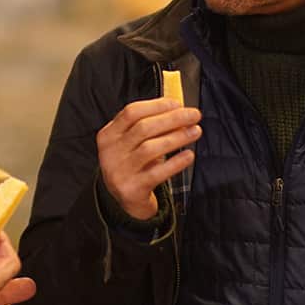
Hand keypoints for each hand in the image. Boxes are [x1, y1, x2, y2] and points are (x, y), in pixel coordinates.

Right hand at [97, 99, 200, 219]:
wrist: (123, 200)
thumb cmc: (131, 164)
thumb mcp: (129, 143)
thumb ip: (146, 125)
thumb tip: (177, 110)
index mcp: (108, 135)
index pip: (131, 112)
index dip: (156, 106)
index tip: (177, 104)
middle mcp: (111, 152)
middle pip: (143, 128)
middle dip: (172, 119)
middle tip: (194, 115)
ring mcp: (120, 171)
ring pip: (150, 148)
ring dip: (177, 138)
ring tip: (195, 131)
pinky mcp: (132, 189)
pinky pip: (157, 173)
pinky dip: (175, 162)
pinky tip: (189, 155)